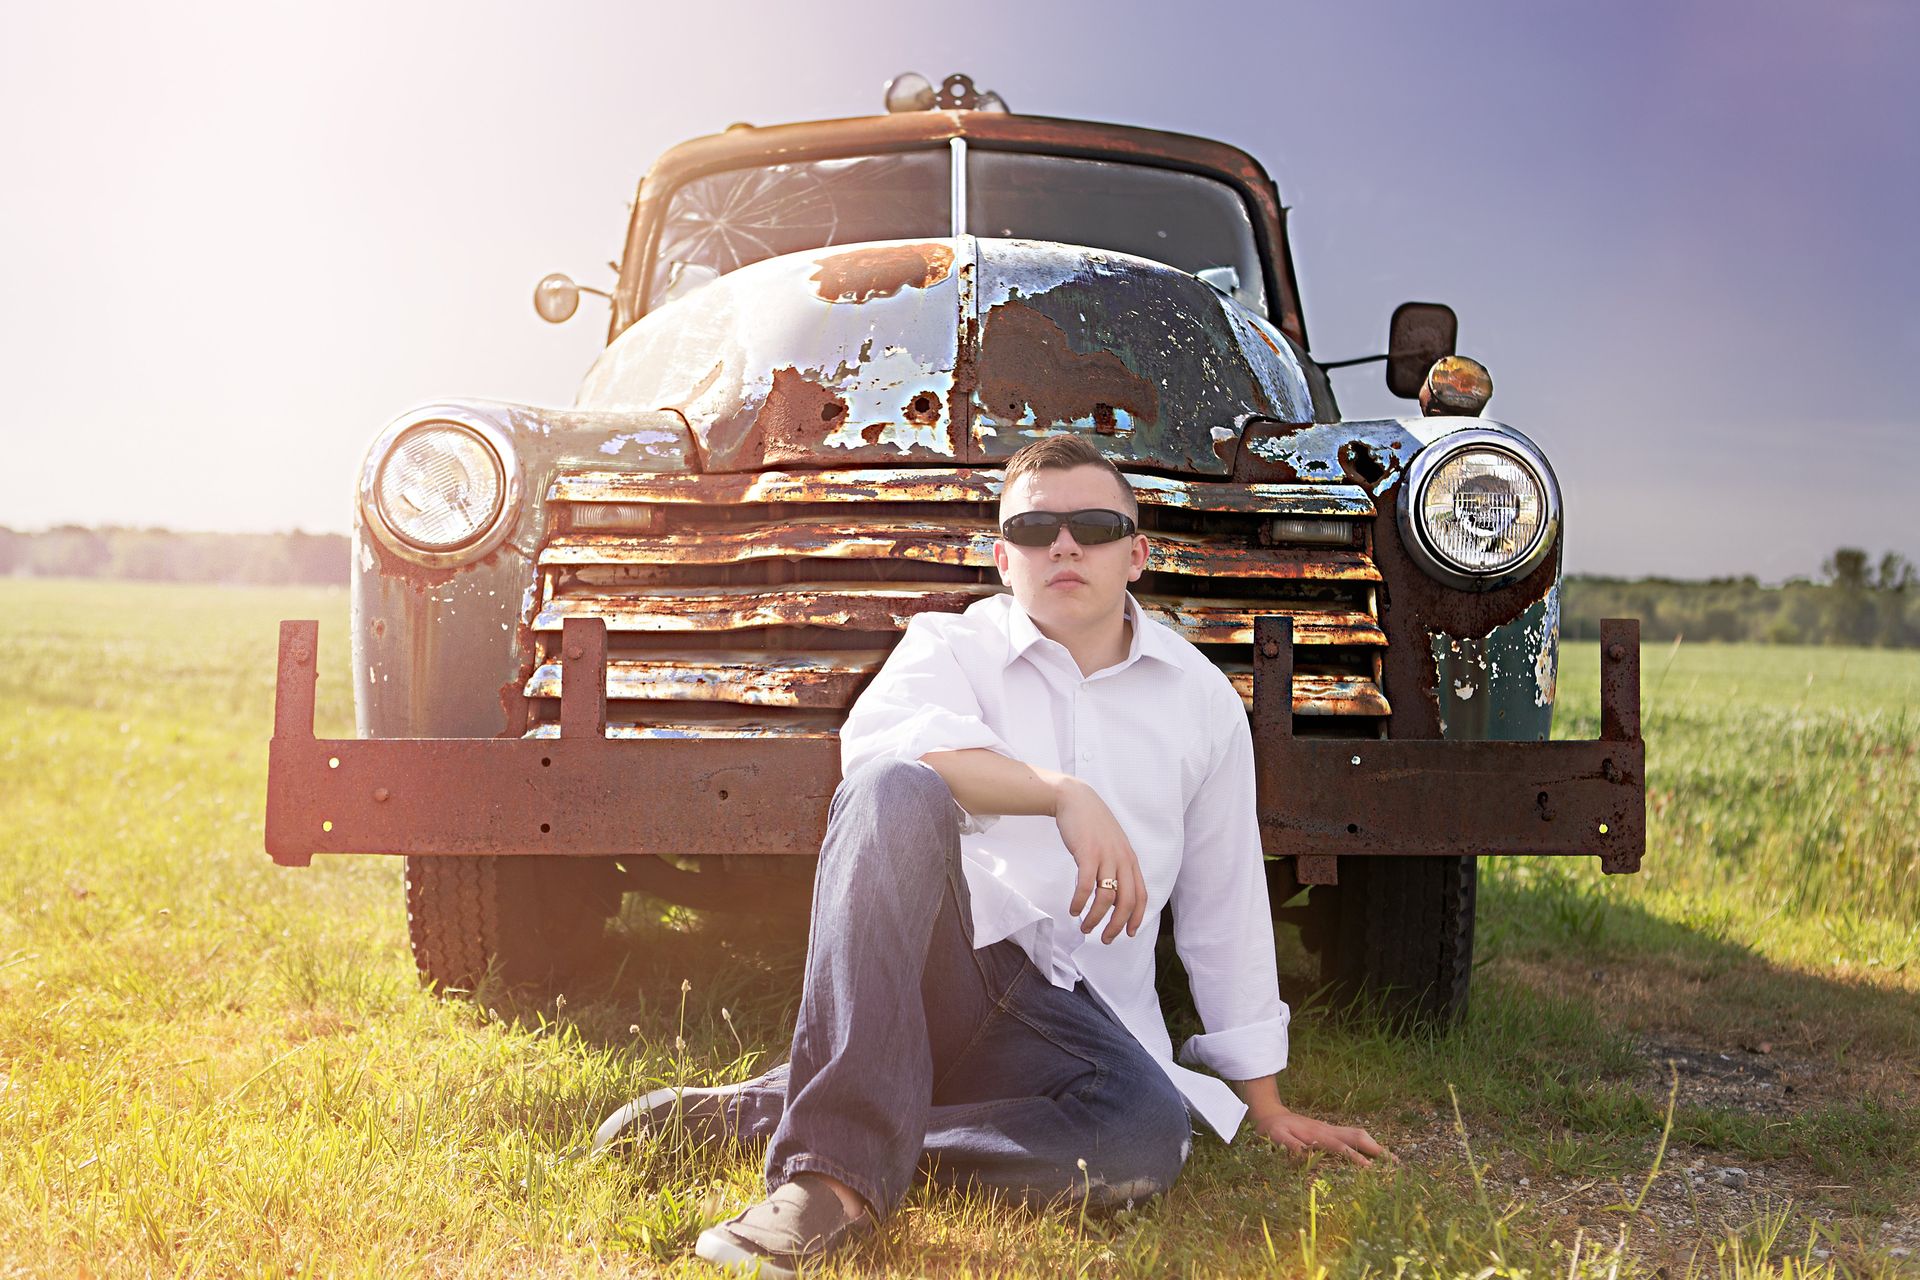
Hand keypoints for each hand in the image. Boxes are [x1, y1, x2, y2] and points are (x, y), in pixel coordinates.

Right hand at [1053, 778, 1146, 943]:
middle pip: (1126, 902)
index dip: (1136, 918)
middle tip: (1105, 939)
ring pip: (1106, 898)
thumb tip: (1113, 896)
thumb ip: (1116, 867)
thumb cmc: (1092, 825)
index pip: (1141, 895)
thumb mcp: (1112, 845)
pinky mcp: (1087, 854)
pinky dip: (1080, 902)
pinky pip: (1086, 886)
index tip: (1128, 934)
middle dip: (1116, 925)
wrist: (1075, 800)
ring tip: (1084, 927)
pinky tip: (1073, 909)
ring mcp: (1105, 856)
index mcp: (1130, 860)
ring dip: (1095, 918)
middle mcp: (1122, 860)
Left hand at [1251, 1108, 1393, 1167]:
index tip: (1370, 1168)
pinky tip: (1376, 1152)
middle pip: (1356, 1136)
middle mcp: (1328, 1130)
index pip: (1340, 1147)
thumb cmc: (1273, 1130)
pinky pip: (1353, 1134)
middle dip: (1376, 1149)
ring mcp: (1331, 1129)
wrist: (1270, 1114)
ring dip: (1375, 1145)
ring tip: (1393, 1159)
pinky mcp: (1331, 1130)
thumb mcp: (1275, 1137)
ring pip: (1357, 1134)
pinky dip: (1367, 1142)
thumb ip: (1288, 1144)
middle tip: (1395, 1163)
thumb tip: (1303, 1152)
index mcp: (1317, 1134)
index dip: (1354, 1157)